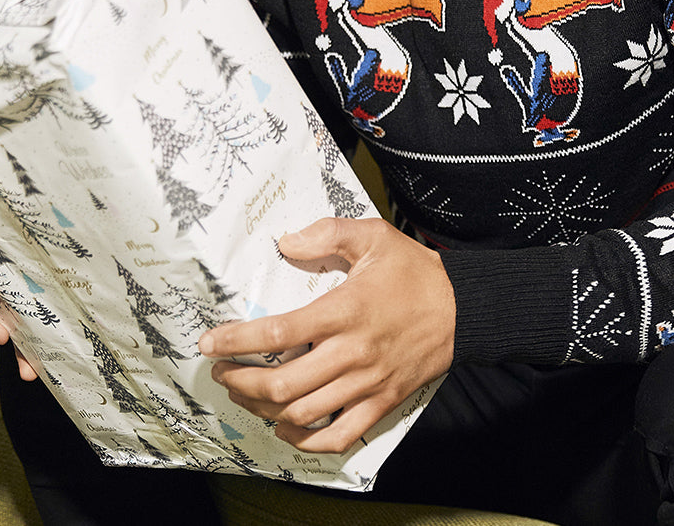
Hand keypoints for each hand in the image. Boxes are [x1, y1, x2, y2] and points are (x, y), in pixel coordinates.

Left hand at [199, 217, 454, 453]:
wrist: (463, 308)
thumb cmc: (413, 271)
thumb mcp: (373, 236)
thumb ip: (327, 233)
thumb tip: (286, 243)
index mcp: (346, 309)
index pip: (280, 331)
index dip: (238, 341)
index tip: (210, 342)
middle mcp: (352, 352)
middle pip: (282, 384)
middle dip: (241, 380)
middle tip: (222, 370)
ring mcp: (367, 383)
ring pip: (302, 414)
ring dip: (263, 408)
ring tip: (244, 392)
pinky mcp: (381, 403)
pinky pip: (337, 436)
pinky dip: (304, 440)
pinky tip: (286, 426)